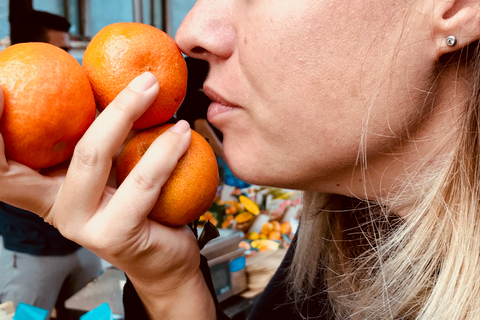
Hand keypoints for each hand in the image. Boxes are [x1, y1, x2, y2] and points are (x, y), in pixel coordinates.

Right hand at [0, 73, 214, 317]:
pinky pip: (142, 183)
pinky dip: (166, 151)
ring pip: (92, 156)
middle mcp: (57, 209)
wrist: (163, 258)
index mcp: (47, 191)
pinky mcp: (115, 236)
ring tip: (155, 89)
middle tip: (139, 77)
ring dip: (128, 112)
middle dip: (90, 104)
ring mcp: (83, 225)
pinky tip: (183, 133)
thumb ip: (98, 141)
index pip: (3, 165)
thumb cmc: (137, 210)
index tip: (0, 86)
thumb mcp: (110, 173)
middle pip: (47, 146)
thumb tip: (105, 85)